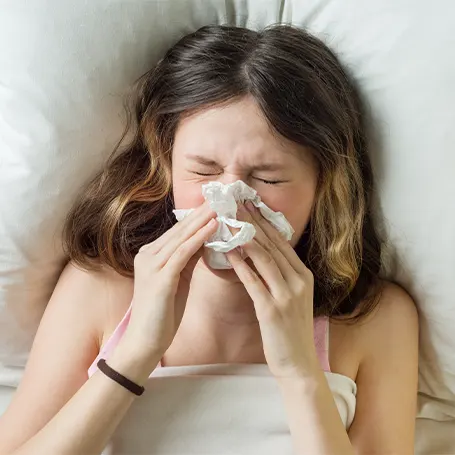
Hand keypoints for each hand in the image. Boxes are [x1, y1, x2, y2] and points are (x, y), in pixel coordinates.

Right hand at [121, 202, 217, 364]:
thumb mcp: (178, 280)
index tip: (217, 202)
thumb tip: (205, 241)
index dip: (199, 215)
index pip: (180, 230)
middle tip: (223, 194)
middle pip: (181, 228)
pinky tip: (213, 226)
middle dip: (203, 210)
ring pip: (182, 236)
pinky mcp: (159, 278)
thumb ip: (188, 259)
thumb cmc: (162, 313)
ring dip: (204, 219)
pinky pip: (182, 253)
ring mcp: (152, 265)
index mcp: (152, 254)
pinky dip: (198, 238)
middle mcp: (149, 254)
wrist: (144, 342)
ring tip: (222, 204)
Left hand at [226, 202, 318, 378]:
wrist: (298, 364)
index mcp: (303, 275)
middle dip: (253, 221)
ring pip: (265, 258)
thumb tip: (259, 253)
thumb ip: (279, 275)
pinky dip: (241, 264)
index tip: (250, 204)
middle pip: (273, 244)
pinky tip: (228, 251)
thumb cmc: (289, 330)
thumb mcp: (291, 297)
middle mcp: (299, 281)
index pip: (282, 242)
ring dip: (246, 236)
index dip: (264, 221)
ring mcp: (287, 295)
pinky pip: (254, 281)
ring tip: (230, 220)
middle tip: (236, 203)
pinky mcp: (272, 309)